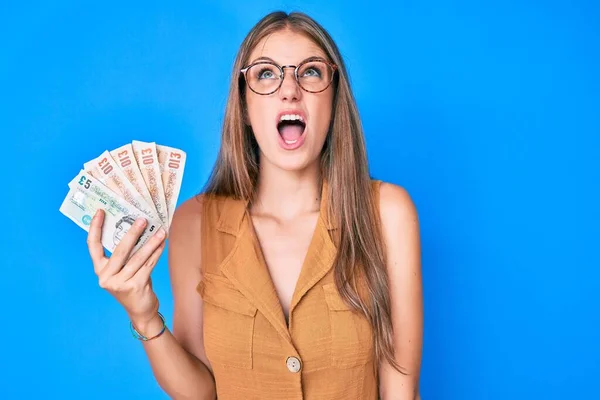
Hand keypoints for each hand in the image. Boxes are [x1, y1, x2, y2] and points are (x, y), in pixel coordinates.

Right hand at [87, 209, 166, 329]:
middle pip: (119, 249)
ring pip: (138, 257)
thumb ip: (126, 254)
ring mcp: (119, 283)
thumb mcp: (124, 269)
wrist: (140, 311)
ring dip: (151, 242)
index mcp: (100, 269)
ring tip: (160, 231)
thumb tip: (139, 228)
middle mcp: (106, 277)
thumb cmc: (133, 284)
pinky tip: (162, 244)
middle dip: (132, 232)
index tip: (100, 211)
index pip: (93, 246)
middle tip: (143, 219)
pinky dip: (156, 253)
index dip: (95, 228)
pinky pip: (148, 265)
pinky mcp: (134, 287)